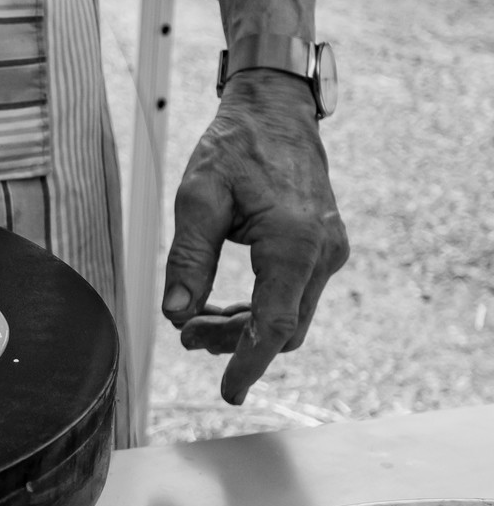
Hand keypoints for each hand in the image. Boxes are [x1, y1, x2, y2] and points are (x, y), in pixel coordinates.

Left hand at [161, 69, 348, 404]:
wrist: (275, 111)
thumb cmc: (234, 148)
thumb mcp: (197, 199)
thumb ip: (188, 260)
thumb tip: (175, 315)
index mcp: (294, 242)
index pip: (274, 324)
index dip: (248, 363)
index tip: (228, 394)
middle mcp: (322, 252)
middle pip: (282, 327)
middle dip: (234, 342)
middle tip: (185, 335)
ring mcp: (329, 252)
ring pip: (288, 316)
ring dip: (243, 328)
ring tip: (193, 322)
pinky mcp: (323, 248)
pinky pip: (292, 296)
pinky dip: (258, 309)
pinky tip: (220, 306)